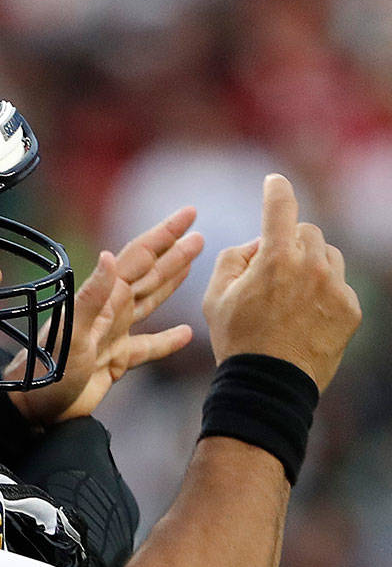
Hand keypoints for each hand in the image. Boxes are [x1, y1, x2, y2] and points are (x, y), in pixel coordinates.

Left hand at [12, 206, 203, 423]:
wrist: (33, 407)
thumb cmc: (47, 370)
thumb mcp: (72, 332)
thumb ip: (92, 296)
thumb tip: (110, 255)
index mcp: (103, 299)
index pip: (139, 258)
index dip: (164, 235)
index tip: (188, 214)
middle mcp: (109, 312)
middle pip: (148, 275)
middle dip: (173, 254)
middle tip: (198, 234)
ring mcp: (113, 335)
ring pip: (149, 302)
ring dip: (171, 283)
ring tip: (191, 264)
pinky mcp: (115, 361)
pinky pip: (148, 347)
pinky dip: (167, 340)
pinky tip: (186, 334)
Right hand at [203, 175, 360, 392]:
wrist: (269, 384)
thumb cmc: (237, 340)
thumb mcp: (215, 296)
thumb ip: (233, 257)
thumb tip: (257, 243)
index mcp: (275, 258)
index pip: (280, 206)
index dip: (276, 189)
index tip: (275, 182)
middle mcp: (311, 267)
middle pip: (307, 231)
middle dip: (290, 242)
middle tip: (273, 268)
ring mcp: (335, 288)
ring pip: (328, 255)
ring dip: (311, 264)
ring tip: (292, 293)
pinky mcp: (350, 309)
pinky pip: (339, 285)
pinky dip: (324, 292)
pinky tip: (306, 315)